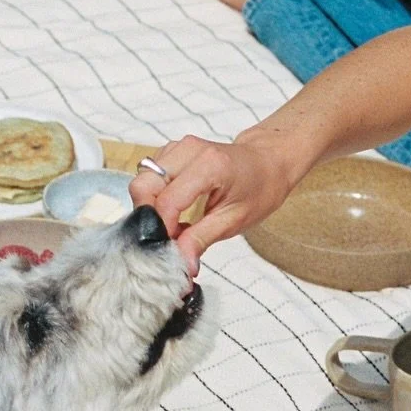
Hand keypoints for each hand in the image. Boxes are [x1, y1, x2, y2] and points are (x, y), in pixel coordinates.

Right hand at [129, 133, 296, 270]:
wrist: (268, 161)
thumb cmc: (259, 187)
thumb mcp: (235, 220)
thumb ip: (201, 239)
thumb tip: (181, 263)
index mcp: (210, 165)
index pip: (167, 201)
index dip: (163, 230)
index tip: (169, 249)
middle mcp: (189, 150)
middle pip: (144, 185)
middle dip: (148, 217)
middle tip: (168, 237)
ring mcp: (178, 147)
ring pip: (142, 180)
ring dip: (150, 207)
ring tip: (174, 224)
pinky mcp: (172, 151)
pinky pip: (149, 176)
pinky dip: (154, 196)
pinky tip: (174, 209)